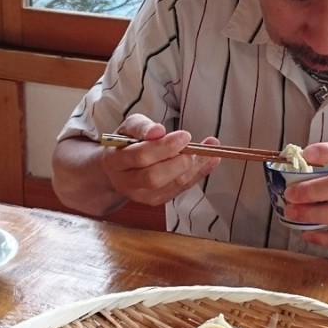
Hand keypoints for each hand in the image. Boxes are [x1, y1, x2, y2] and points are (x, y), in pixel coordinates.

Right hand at [101, 115, 220, 207]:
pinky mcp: (157, 200)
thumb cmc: (125, 144)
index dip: (164, 147)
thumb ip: (141, 126)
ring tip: (211, 150)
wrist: (117, 170)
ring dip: (195, 167)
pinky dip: (199, 174)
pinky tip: (211, 160)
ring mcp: (142, 196)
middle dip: (180, 162)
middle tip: (196, 147)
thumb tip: (158, 131)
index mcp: (115, 161)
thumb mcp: (128, 128)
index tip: (185, 135)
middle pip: (155, 177)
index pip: (140, 156)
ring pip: (172, 185)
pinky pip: (181, 189)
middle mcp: (127, 183)